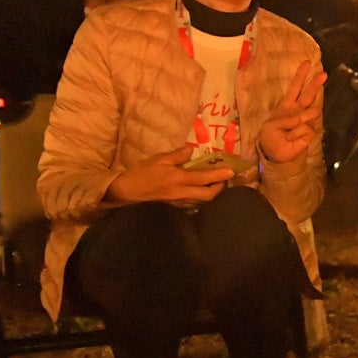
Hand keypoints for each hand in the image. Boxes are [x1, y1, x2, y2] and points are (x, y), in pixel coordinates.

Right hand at [105, 144, 231, 205]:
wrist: (125, 193)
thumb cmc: (141, 174)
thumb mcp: (158, 160)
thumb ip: (177, 155)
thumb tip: (191, 150)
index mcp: (178, 179)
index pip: (204, 178)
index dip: (219, 176)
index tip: (231, 172)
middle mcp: (182, 193)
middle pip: (208, 195)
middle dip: (219, 188)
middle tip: (223, 179)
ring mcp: (179, 203)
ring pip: (202, 201)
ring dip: (211, 193)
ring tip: (214, 184)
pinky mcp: (174, 207)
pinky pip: (193, 204)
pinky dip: (200, 198)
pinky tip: (199, 191)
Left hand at [257, 60, 325, 164]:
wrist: (275, 155)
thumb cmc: (270, 137)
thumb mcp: (271, 125)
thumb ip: (286, 119)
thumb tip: (304, 117)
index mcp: (286, 106)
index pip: (295, 88)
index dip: (301, 76)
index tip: (307, 63)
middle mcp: (298, 111)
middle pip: (308, 95)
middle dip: (315, 83)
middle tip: (324, 74)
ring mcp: (305, 121)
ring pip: (312, 111)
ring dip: (300, 119)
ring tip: (289, 132)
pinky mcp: (310, 133)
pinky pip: (305, 128)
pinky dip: (296, 134)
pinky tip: (292, 139)